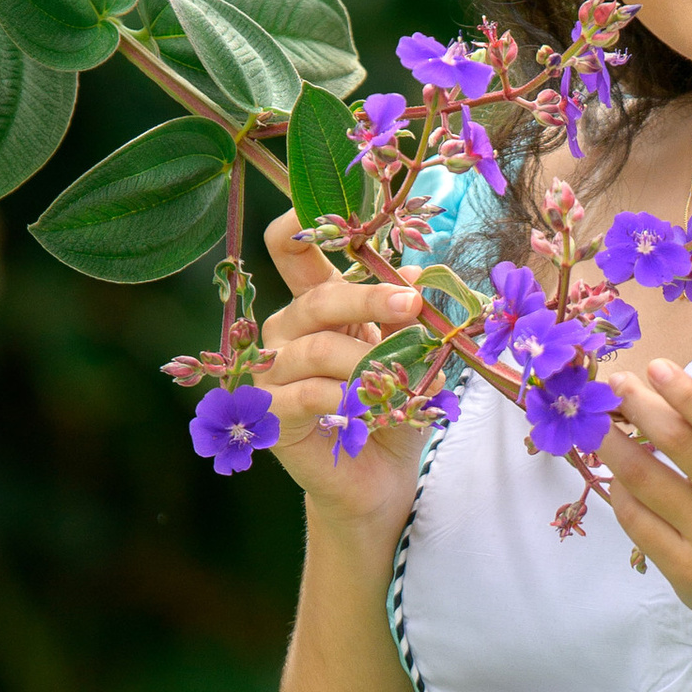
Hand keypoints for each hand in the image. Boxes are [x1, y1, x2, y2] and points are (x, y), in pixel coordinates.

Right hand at [254, 208, 429, 542]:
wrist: (381, 480)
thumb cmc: (393, 410)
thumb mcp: (410, 356)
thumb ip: (408, 317)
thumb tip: (418, 277)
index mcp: (317, 306)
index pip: (290, 250)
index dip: (300, 223)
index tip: (340, 211)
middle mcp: (286, 332)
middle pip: (315, 298)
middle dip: (368, 297)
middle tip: (412, 305)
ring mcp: (272, 373)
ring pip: (315, 348)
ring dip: (366, 359)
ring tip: (400, 376)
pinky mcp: (273, 415)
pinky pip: (305, 394)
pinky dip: (345, 398)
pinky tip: (370, 406)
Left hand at [602, 358, 691, 641]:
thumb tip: (676, 391)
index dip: (681, 391)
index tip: (654, 367)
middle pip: (678, 442)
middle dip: (640, 406)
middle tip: (616, 386)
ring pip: (647, 479)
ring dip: (614, 445)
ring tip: (600, 426)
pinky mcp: (686, 570)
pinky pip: (638, 520)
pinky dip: (620, 491)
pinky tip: (616, 476)